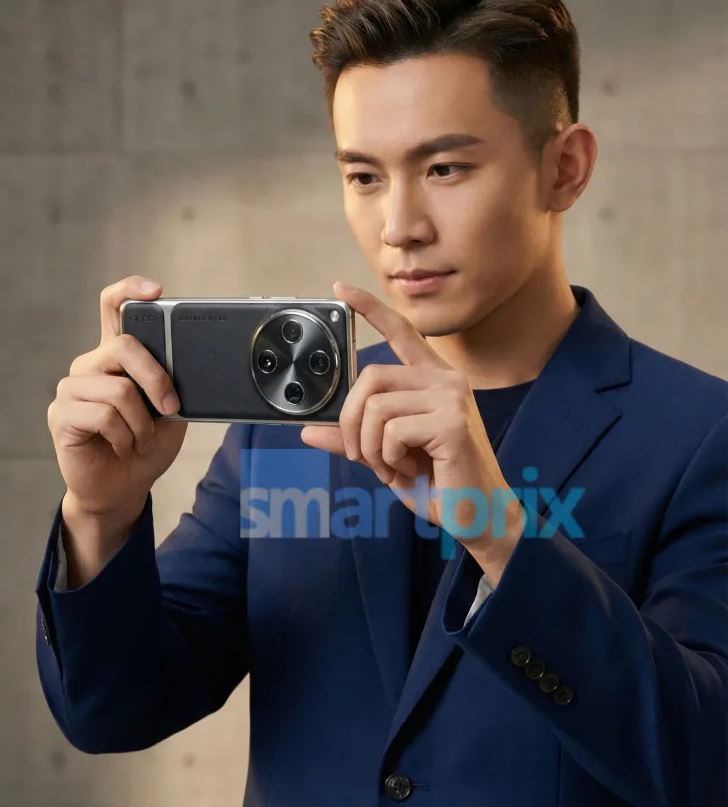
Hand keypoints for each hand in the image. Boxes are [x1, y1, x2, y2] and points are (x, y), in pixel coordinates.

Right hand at [47, 275, 187, 519]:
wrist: (122, 488)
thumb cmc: (145, 447)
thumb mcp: (171, 413)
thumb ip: (173, 385)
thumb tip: (187, 369)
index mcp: (116, 357)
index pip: (113, 307)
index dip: (131, 290)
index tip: (157, 292)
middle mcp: (90, 365)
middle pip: (123, 346)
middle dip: (156, 378)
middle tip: (170, 407)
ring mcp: (72, 388)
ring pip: (119, 390)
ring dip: (141, 424)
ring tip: (139, 439)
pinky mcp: (61, 415)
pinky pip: (103, 416)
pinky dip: (124, 437)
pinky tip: (121, 447)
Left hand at [300, 282, 524, 578]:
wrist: (478, 516)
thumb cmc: (438, 484)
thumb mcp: (386, 456)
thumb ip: (353, 438)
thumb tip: (308, 430)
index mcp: (433, 380)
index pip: (401, 332)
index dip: (370, 309)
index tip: (340, 290)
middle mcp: (446, 380)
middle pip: (371, 377)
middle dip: (351, 421)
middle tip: (360, 455)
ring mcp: (451, 398)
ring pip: (376, 407)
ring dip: (370, 447)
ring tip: (391, 468)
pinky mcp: (451, 423)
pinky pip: (391, 431)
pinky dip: (388, 458)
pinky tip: (409, 471)